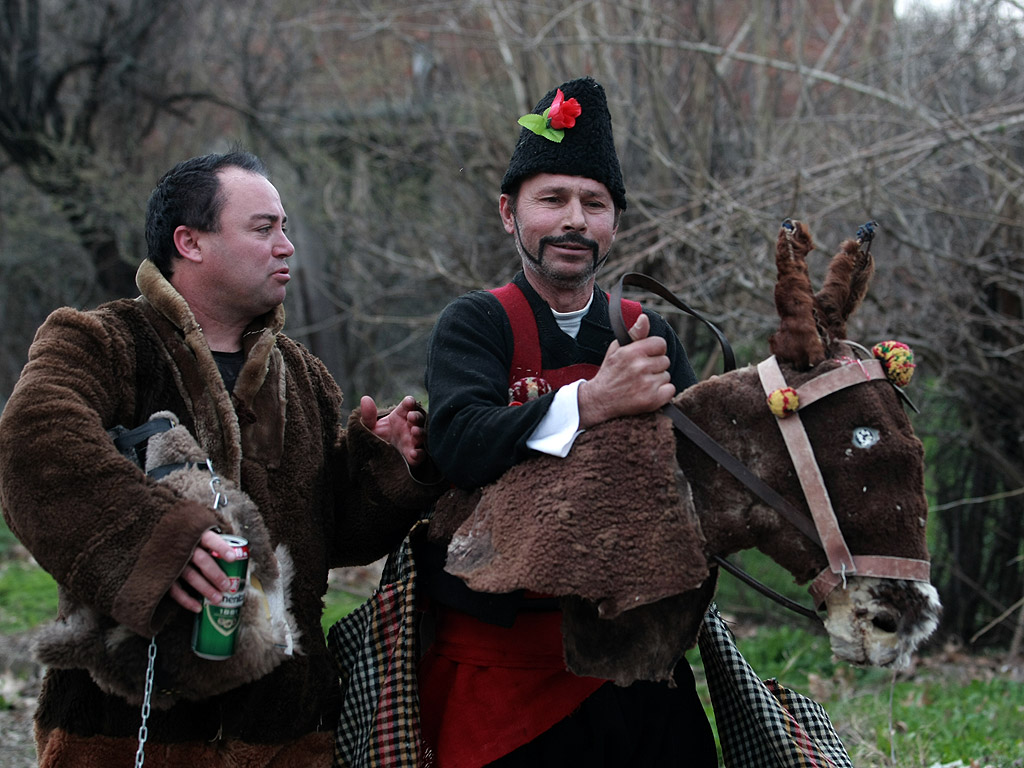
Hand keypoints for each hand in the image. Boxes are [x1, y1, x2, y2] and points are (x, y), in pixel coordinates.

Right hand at [168, 529, 236, 612]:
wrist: (163, 543)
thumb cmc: (191, 542)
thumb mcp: (201, 538)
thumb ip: (215, 546)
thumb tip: (238, 561)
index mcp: (196, 536)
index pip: (210, 540)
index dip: (221, 548)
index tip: (233, 558)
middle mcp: (185, 548)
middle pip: (202, 561)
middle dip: (216, 574)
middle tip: (227, 587)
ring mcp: (174, 562)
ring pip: (191, 576)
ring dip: (205, 589)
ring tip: (218, 599)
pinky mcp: (166, 575)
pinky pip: (175, 590)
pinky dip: (186, 600)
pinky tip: (198, 608)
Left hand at [360, 395, 427, 466]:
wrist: (377, 460)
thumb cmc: (377, 439)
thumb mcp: (370, 428)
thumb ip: (368, 416)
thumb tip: (365, 399)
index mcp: (400, 416)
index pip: (408, 405)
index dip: (409, 402)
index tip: (408, 402)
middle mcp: (409, 426)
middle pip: (418, 418)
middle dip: (416, 416)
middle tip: (411, 417)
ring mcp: (413, 441)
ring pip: (422, 434)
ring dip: (420, 432)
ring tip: (414, 431)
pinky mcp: (414, 456)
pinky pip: (421, 454)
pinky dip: (419, 454)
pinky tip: (413, 453)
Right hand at [577, 313, 674, 427]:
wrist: (599, 401)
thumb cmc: (610, 373)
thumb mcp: (617, 349)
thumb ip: (634, 333)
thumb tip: (644, 318)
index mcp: (632, 352)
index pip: (660, 344)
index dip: (654, 350)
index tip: (646, 357)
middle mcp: (640, 367)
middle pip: (665, 361)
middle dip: (655, 366)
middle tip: (640, 373)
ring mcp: (647, 385)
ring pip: (666, 376)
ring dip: (657, 380)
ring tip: (641, 384)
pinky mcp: (652, 400)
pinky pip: (670, 390)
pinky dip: (662, 393)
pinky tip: (648, 393)